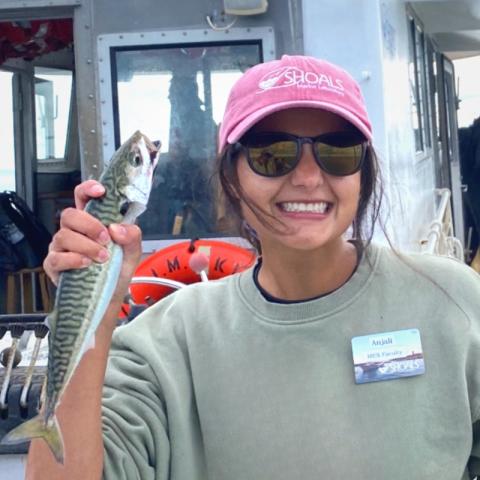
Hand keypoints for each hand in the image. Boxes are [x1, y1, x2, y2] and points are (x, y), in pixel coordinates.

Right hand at [43, 180, 141, 302]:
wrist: (111, 297)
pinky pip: (56, 257)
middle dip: (89, 224)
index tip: (100, 191)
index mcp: (92, 221)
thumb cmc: (118, 271)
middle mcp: (74, 231)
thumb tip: (116, 228)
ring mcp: (61, 247)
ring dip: (86, 245)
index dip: (88, 189)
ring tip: (102, 258)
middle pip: (70, 214)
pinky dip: (73, 260)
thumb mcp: (133, 251)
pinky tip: (86, 265)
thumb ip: (132, 236)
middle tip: (105, 238)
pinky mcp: (54, 265)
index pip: (83, 197)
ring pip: (63, 235)